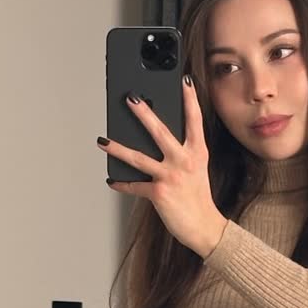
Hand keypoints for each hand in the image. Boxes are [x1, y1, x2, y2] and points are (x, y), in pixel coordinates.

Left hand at [98, 77, 227, 257]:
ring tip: (103, 140)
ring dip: (118, 148)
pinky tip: (112, 180)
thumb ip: (182, 153)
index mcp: (197, 152)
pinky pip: (135, 185)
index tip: (184, 81)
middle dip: (144, 114)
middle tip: (131, 99)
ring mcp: (171, 176)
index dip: (190, 100)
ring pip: (139, 158)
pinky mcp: (159, 192)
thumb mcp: (197, 169)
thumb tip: (159, 141)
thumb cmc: (198, 198)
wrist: (204, 226)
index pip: (194, 120)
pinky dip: (122, 184)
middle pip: (160, 132)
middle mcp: (184, 161)